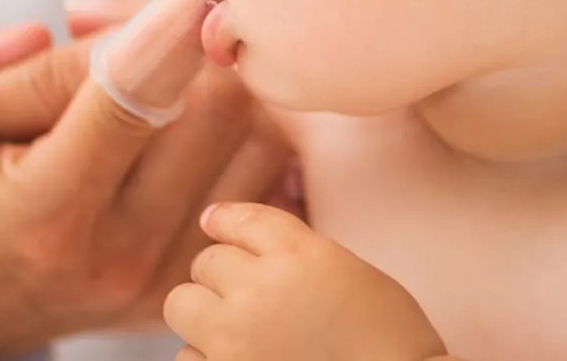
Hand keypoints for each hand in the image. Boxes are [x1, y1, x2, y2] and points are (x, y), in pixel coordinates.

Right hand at [0, 0, 295, 351]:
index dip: (169, 30)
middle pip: (219, 109)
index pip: (132, 99)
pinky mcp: (196, 279)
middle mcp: (115, 254)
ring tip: (199, 76)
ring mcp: (164, 275)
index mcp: (47, 211)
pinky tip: (214, 133)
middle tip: (193, 23)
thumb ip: (46, 69)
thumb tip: (134, 21)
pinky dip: (253, 145)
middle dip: (210, 50)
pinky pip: (271, 187)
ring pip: (261, 143)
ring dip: (240, 93)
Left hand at [164, 203, 448, 360]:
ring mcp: (236, 338)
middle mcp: (260, 288)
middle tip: (249, 300)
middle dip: (221, 278)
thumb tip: (216, 222)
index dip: (226, 224)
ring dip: (205, 318)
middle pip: (205, 263)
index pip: (239, 220)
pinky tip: (238, 360)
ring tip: (240, 336)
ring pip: (182, 305)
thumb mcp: (346, 269)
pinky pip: (186, 357)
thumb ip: (290, 247)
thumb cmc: (384, 336)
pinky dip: (206, 358)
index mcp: (298, 253)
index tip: (217, 225)